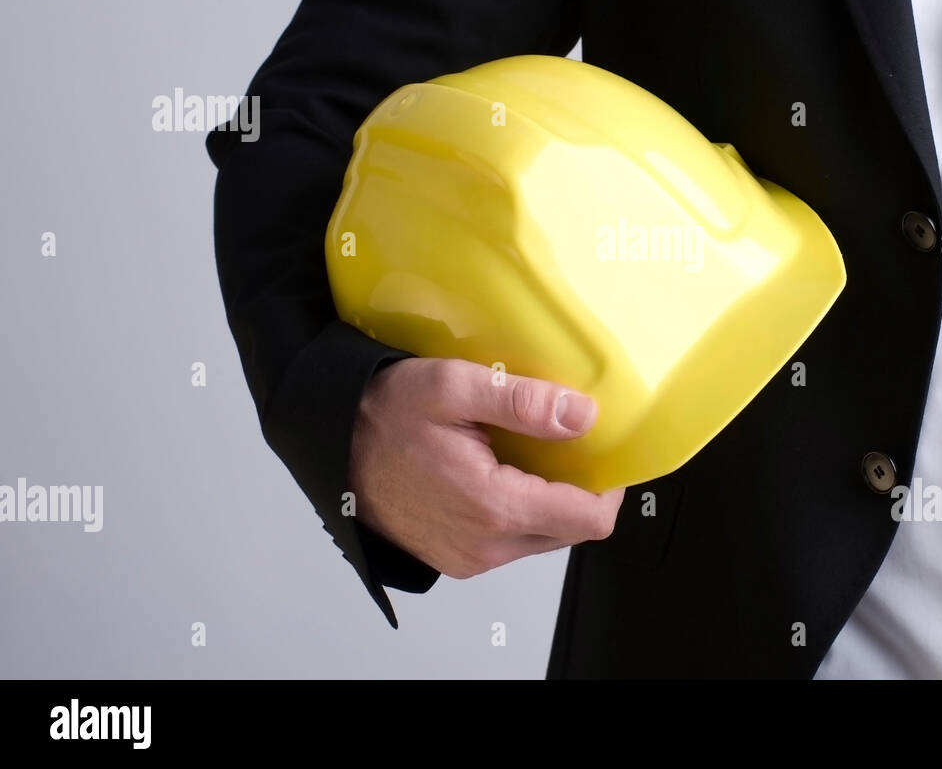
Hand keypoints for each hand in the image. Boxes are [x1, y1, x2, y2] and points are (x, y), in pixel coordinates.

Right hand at [348, 357, 622, 577]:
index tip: (605, 452)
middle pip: (572, 530)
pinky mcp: (456, 558)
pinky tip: (500, 470)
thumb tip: (582, 416)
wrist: (329, 442)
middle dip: (579, 489)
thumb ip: (523, 402)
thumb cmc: (381, 413)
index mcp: (492, 507)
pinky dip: (519, 510)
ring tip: (527, 452)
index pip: (590, 519)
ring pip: (543, 537)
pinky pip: (511, 541)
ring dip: (548, 499)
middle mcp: (484, 545)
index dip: (609, 485)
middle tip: (566, 444)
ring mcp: (469, 557)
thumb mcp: (452, 386)